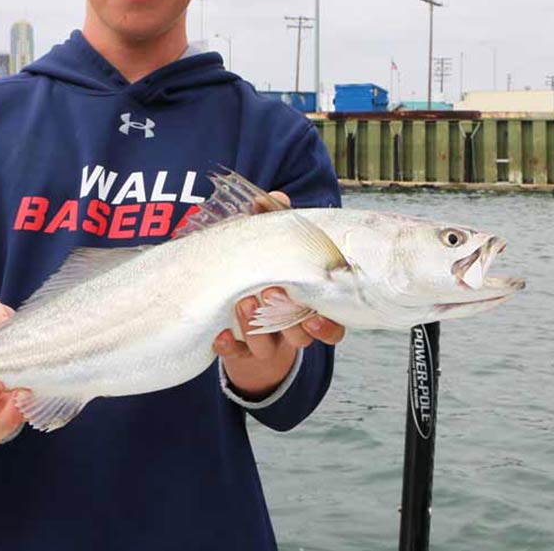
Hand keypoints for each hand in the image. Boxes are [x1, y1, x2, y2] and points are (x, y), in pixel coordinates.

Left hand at [211, 190, 345, 398]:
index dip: (326, 325)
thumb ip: (274, 223)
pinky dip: (229, 347)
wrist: (239, 304)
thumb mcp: (271, 247)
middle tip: (270, 292)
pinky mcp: (241, 350)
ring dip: (256, 328)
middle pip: (300, 336)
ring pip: (268, 348)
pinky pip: (237, 355)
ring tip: (244, 303)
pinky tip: (221, 336)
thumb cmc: (266, 270)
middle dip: (287, 320)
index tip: (313, 314)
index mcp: (310, 307)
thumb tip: (266, 198)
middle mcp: (292, 329)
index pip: (331, 325)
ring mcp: (267, 342)